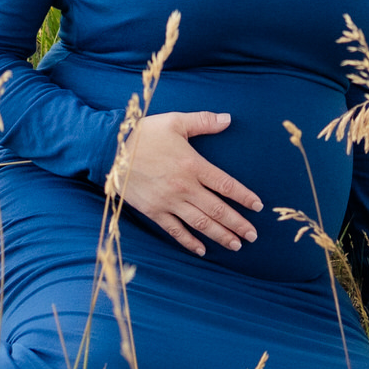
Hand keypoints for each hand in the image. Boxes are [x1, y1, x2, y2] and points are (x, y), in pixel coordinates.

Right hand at [115, 112, 262, 256]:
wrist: (110, 150)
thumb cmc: (143, 133)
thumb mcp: (174, 121)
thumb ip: (203, 121)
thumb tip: (228, 119)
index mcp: (193, 165)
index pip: (226, 185)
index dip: (244, 197)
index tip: (258, 206)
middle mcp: (184, 187)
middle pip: (217, 209)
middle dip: (238, 223)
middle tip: (253, 235)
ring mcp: (169, 202)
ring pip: (201, 223)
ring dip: (221, 235)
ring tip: (236, 245)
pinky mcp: (154, 211)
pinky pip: (175, 230)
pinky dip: (190, 241)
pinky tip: (202, 250)